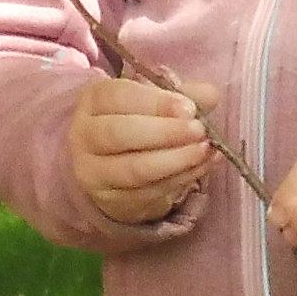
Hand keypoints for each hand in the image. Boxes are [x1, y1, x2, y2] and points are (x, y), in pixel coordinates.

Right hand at [69, 74, 211, 223]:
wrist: (112, 166)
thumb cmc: (136, 121)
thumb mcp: (154, 101)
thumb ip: (183, 95)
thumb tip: (211, 95)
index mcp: (94, 100)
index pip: (118, 97)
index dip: (155, 103)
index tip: (189, 109)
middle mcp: (85, 135)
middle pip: (120, 134)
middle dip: (165, 133)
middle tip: (199, 131)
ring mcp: (94, 172)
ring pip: (134, 169)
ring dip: (175, 161)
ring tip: (204, 150)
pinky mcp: (112, 200)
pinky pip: (148, 192)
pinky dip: (180, 179)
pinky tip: (201, 166)